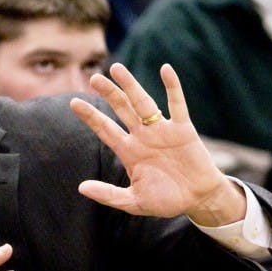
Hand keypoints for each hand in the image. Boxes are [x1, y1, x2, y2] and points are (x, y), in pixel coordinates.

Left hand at [70, 63, 245, 225]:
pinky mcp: (183, 129)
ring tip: (117, 68)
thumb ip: (109, 195)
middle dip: (108, 93)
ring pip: (143, 103)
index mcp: (128, 150)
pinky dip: (172, 87)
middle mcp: (142, 136)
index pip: (104, 129)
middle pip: (121, 109)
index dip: (90, 116)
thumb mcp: (133, 201)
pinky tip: (165, 69)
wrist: (197, 200)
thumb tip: (81, 188)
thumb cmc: (165, 200)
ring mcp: (162, 131)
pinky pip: (177, 105)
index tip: (74, 103)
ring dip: (131, 86)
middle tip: (93, 77)